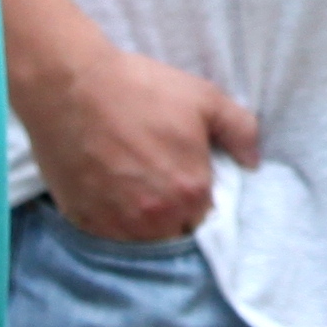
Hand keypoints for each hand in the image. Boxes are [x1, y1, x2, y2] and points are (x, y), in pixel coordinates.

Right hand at [25, 35, 259, 243]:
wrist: (72, 86)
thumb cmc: (140, 89)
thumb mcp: (204, 98)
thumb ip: (241, 130)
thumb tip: (253, 162)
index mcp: (192, 191)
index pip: (208, 215)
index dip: (198, 196)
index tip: (184, 176)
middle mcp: (157, 218)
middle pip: (176, 231)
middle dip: (174, 212)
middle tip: (157, 178)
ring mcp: (118, 224)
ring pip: (143, 240)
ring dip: (144, 222)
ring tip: (133, 187)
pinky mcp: (85, 222)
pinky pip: (109, 237)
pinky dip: (113, 222)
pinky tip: (109, 191)